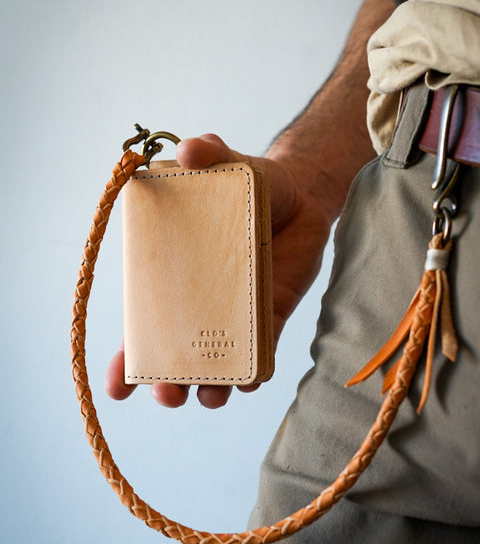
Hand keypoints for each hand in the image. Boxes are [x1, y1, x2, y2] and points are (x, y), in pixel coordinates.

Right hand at [105, 134, 331, 407]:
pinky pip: (261, 355)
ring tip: (210, 395)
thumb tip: (188, 148)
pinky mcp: (271, 318)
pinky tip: (251, 381)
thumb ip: (208, 151)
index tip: (116, 387)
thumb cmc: (250, 183)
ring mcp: (237, 317)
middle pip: (176, 359)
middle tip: (168, 392)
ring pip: (217, 367)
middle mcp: (201, 305)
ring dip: (210, 389)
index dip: (126, 360)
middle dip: (167, 384)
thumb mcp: (226, 163)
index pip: (144, 327)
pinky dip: (254, 373)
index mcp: (174, 278)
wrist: (300, 194)